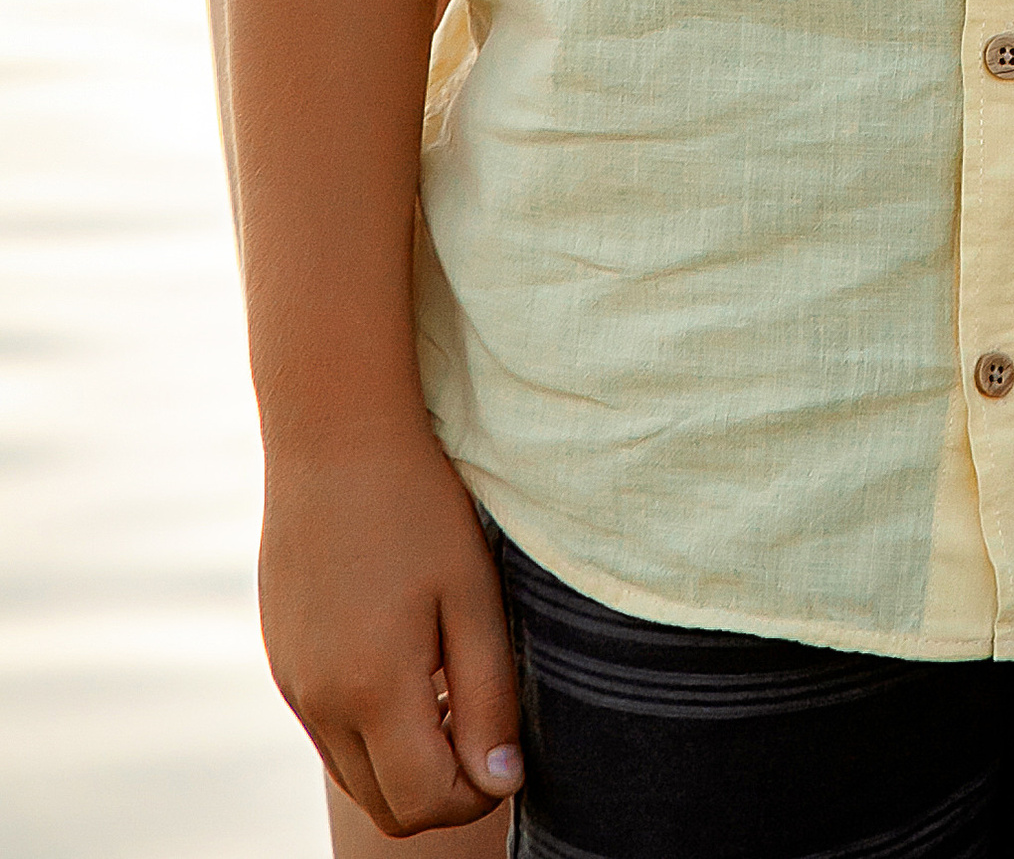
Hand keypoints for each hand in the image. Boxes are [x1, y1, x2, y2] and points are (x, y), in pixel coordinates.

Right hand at [260, 427, 521, 835]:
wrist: (334, 435)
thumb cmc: (419, 506)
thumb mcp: (473, 594)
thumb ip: (490, 696)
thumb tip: (501, 780)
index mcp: (371, 689)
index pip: (423, 803)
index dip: (476, 793)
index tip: (508, 751)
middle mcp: (319, 701)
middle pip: (385, 803)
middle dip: (442, 790)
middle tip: (483, 726)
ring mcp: (292, 683)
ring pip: (353, 773)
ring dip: (404, 760)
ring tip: (448, 687)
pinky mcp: (281, 661)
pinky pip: (327, 730)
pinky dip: (370, 726)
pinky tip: (406, 660)